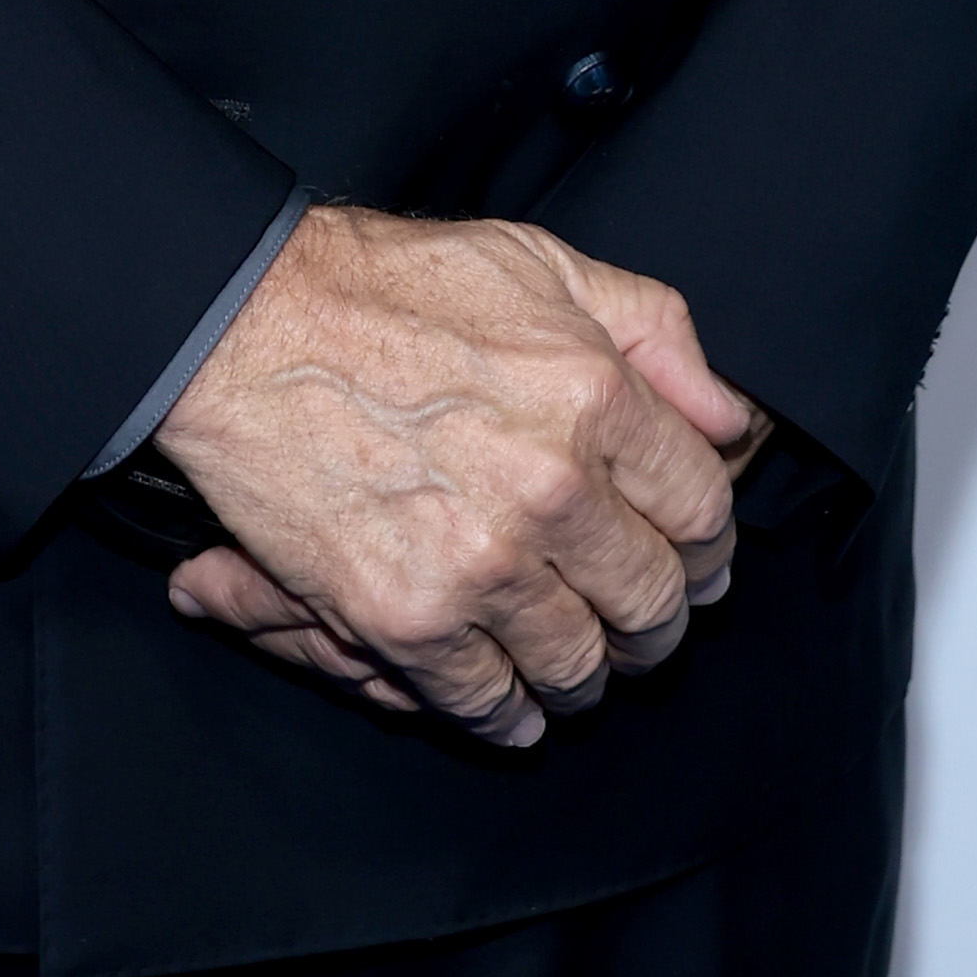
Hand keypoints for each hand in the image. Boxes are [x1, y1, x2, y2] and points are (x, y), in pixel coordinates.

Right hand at [151, 205, 752, 746]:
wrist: (245, 326)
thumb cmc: (389, 286)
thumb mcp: (542, 264)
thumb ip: (655, 332)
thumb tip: (731, 417)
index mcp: (594, 397)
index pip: (703, 511)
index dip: (706, 545)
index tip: (693, 559)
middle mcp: (551, 490)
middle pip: (654, 602)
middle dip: (655, 620)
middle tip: (639, 621)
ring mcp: (479, 565)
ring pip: (581, 666)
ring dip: (586, 672)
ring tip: (575, 658)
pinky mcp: (407, 619)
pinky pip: (490, 704)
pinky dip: (509, 713)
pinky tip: (511, 697)